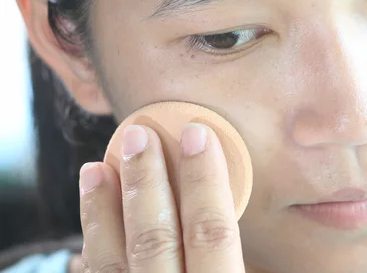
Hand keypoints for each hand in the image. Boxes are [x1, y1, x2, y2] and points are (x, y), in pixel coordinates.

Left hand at [77, 123, 244, 271]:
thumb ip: (247, 265)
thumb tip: (231, 216)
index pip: (211, 232)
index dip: (205, 180)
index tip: (198, 134)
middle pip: (155, 238)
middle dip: (146, 181)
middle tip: (138, 134)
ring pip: (111, 263)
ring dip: (101, 213)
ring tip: (94, 170)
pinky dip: (93, 249)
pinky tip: (92, 225)